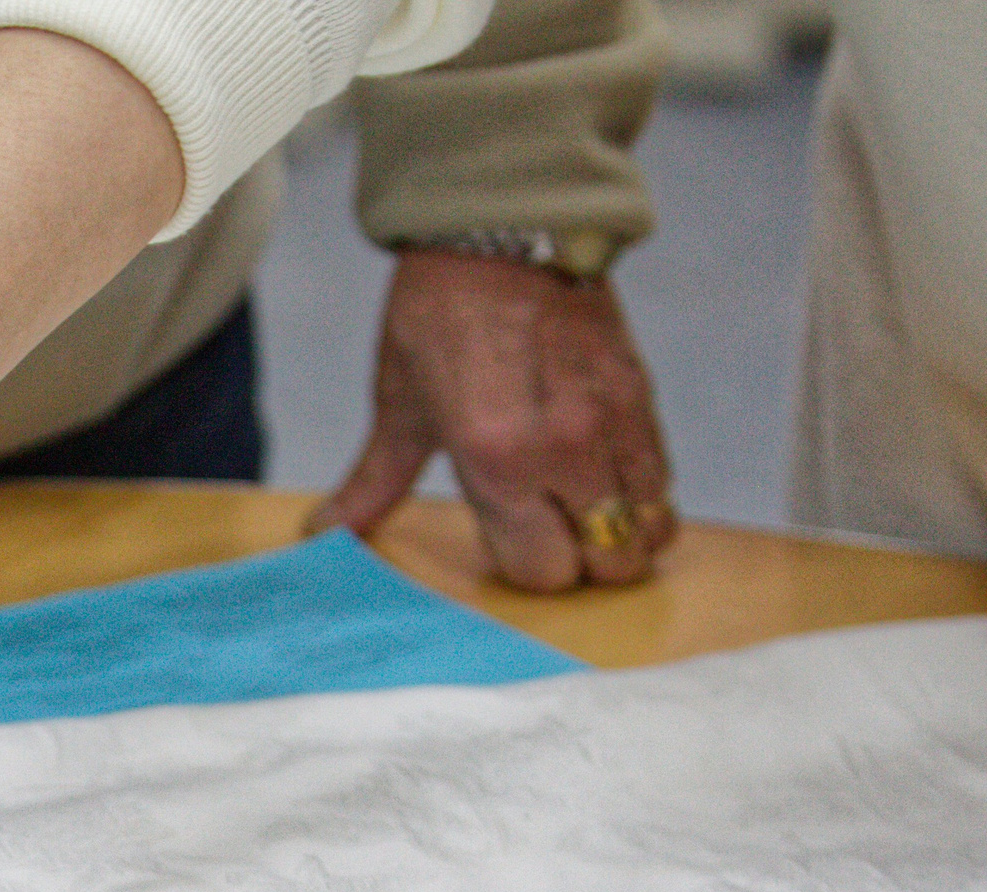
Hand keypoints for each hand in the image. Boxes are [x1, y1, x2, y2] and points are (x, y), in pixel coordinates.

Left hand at [311, 249, 677, 589]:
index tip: (505, 540)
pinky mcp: (643, 396)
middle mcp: (564, 448)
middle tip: (545, 529)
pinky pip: (662, 481)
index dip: (523, 566)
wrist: (504, 225)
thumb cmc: (439, 312)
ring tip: (579, 509)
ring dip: (616, 534)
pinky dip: (640, 497)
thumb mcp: (399, 400)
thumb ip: (375, 480)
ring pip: (648, 530)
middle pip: (604, 564)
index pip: (541, 570)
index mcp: (496, 456)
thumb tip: (324, 533)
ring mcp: (613, 424)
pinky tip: (601, 476)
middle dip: (576, 561)